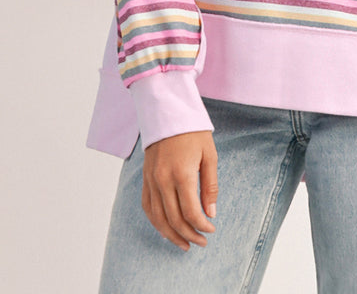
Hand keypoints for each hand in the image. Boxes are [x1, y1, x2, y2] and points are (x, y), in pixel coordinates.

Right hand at [142, 130, 217, 250]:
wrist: (167, 112)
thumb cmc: (193, 132)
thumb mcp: (209, 154)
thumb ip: (210, 185)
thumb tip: (210, 213)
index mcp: (181, 174)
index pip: (190, 212)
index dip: (201, 226)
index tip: (211, 230)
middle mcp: (163, 180)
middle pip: (174, 219)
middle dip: (189, 235)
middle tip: (202, 242)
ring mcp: (151, 180)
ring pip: (158, 218)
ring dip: (171, 235)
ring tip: (184, 244)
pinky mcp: (145, 178)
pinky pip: (147, 207)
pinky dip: (156, 222)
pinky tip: (166, 229)